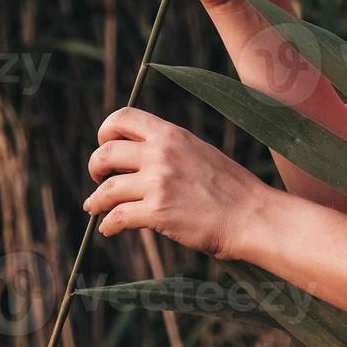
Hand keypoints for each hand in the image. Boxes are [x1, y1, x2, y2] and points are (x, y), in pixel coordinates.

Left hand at [83, 106, 275, 261]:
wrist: (252, 215)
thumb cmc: (231, 188)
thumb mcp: (199, 152)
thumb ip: (170, 149)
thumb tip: (139, 157)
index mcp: (172, 134)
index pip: (123, 117)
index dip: (106, 131)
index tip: (106, 147)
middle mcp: (161, 153)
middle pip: (106, 152)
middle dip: (94, 167)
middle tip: (98, 179)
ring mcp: (158, 182)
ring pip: (106, 189)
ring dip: (95, 201)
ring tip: (94, 208)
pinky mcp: (157, 212)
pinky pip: (117, 217)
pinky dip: (107, 226)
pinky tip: (108, 229)